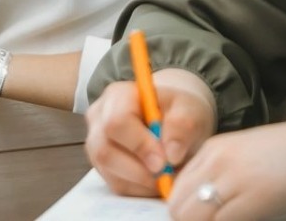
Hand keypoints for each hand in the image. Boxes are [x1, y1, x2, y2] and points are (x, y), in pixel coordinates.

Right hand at [86, 68, 216, 196]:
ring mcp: (97, 144)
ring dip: (142, 181)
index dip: (139, 145)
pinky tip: (159, 179)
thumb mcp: (189, 109)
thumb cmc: (178, 111)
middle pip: (105, 151)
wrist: (175, 121)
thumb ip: (182, 125)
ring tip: (168, 175)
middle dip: (139, 169)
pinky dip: (141, 188)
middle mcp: (99, 119)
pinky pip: (117, 185)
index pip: (117, 121)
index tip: (164, 160)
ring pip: (109, 172)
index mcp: (118, 96)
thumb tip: (171, 154)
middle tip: (167, 174)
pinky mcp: (103, 167)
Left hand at [166, 110, 285, 220]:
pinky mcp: (254, 204)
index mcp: (219, 148)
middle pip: (180, 210)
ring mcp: (234, 182)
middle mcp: (219, 161)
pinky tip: (256, 220)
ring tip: (243, 218)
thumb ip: (234, 180)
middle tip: (225, 220)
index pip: (178, 191)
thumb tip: (214, 207)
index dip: (188, 214)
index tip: (208, 218)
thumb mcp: (263, 161)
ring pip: (190, 218)